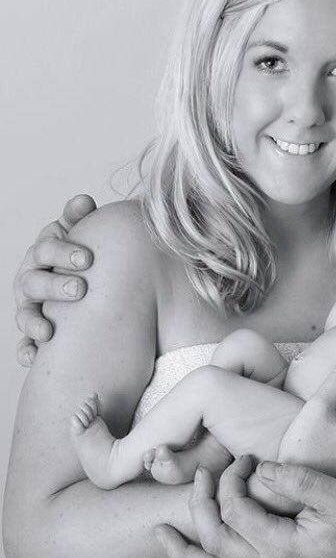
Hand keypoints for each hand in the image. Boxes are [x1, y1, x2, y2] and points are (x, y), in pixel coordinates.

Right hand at [15, 194, 97, 365]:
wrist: (82, 279)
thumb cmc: (80, 253)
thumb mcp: (78, 233)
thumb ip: (78, 217)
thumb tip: (83, 200)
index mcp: (43, 252)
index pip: (46, 248)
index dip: (64, 252)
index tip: (88, 259)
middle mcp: (31, 278)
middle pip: (35, 281)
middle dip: (55, 286)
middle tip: (80, 289)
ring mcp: (29, 305)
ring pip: (25, 313)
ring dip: (35, 321)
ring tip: (49, 330)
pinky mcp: (31, 331)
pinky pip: (24, 345)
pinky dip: (27, 351)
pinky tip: (35, 357)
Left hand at [155, 457, 335, 557]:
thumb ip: (297, 481)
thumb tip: (260, 468)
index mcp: (284, 547)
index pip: (235, 511)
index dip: (230, 479)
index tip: (243, 457)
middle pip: (215, 540)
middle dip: (202, 504)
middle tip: (204, 473)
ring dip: (187, 548)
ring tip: (161, 532)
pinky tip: (192, 550)